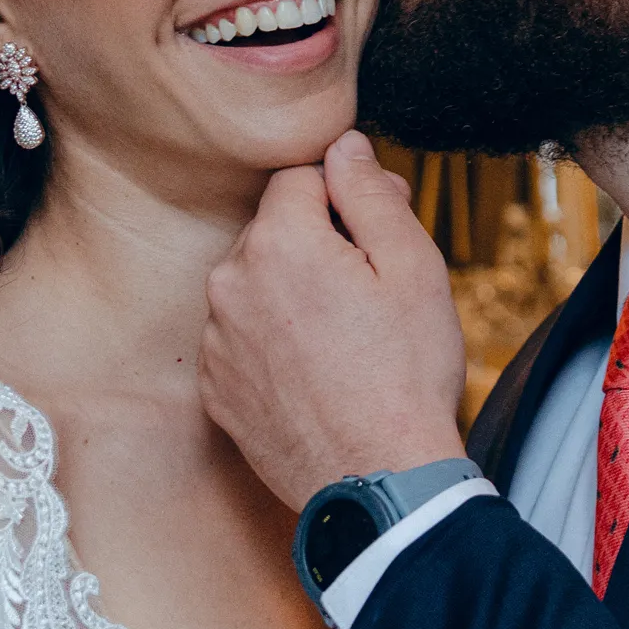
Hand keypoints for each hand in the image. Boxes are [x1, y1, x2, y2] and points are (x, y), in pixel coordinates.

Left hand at [203, 131, 467, 508]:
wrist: (380, 482)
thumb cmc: (406, 375)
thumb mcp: (412, 266)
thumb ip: (370, 193)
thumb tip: (345, 146)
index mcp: (278, 242)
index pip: (300, 179)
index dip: (346, 198)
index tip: (379, 234)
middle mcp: (230, 283)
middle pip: (274, 232)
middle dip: (319, 246)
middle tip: (374, 292)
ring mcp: (216, 341)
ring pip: (257, 286)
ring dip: (293, 296)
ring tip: (348, 342)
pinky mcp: (215, 390)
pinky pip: (242, 341)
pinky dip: (274, 346)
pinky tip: (319, 374)